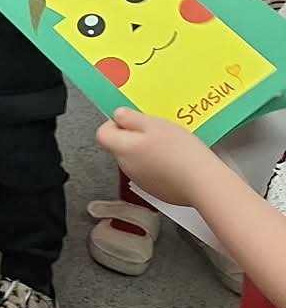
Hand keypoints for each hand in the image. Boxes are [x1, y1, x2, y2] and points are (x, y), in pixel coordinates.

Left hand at [95, 107, 225, 207]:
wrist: (204, 183)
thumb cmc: (180, 151)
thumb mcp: (154, 124)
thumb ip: (131, 118)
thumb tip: (118, 115)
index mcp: (123, 149)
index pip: (103, 134)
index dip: (115, 124)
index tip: (132, 120)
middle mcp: (127, 167)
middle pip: (122, 147)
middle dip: (136, 137)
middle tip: (158, 131)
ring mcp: (141, 181)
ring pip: (138, 160)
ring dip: (149, 151)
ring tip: (172, 146)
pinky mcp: (157, 191)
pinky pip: (152, 173)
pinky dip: (160, 166)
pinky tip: (177, 162)